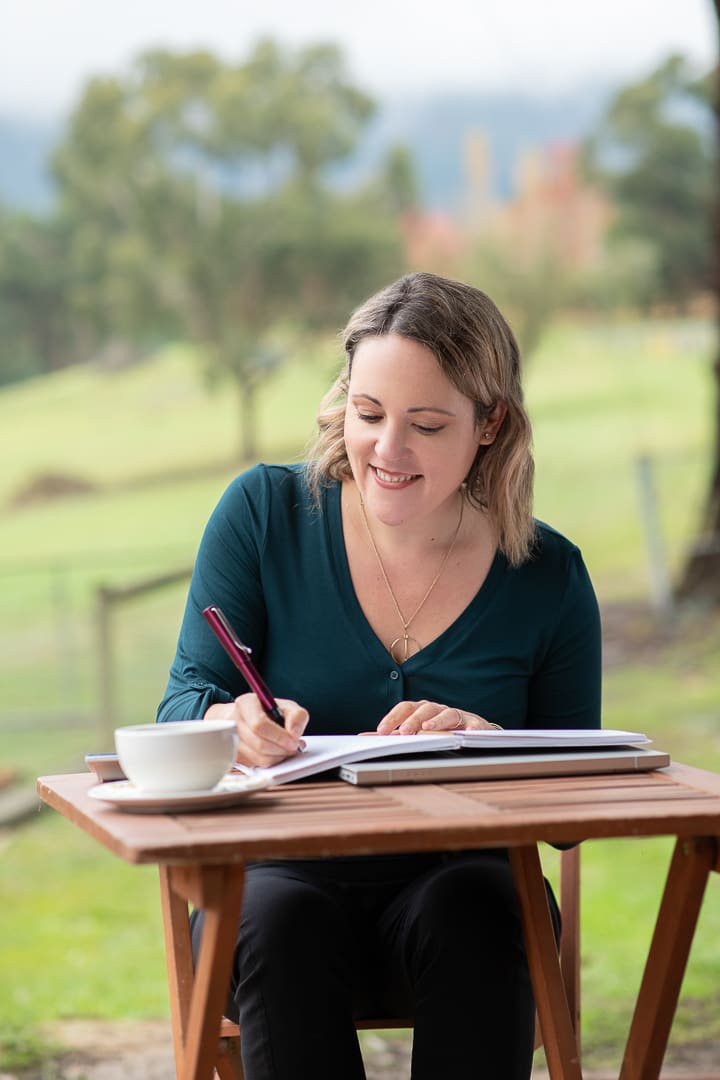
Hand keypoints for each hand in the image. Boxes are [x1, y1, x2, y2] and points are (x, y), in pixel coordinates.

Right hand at [205, 694, 308, 767]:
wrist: (249, 719)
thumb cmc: (269, 712)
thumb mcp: (287, 706)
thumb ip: (297, 716)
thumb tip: (294, 733)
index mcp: (246, 704)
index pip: (259, 724)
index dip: (279, 736)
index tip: (293, 741)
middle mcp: (233, 721)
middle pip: (259, 744)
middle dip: (282, 749)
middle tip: (294, 747)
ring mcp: (230, 740)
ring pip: (258, 758)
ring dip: (278, 757)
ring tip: (286, 749)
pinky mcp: (234, 756)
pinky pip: (256, 765)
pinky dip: (271, 761)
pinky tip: (276, 753)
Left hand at [376, 700, 499, 733]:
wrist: (470, 731)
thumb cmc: (437, 731)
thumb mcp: (415, 733)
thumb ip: (392, 734)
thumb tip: (364, 737)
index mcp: (421, 710)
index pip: (405, 708)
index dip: (392, 718)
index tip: (380, 731)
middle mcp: (437, 709)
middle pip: (423, 710)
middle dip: (412, 720)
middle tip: (404, 732)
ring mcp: (456, 714)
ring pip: (446, 713)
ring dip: (437, 721)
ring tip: (428, 729)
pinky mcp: (475, 723)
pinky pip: (473, 724)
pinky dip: (471, 728)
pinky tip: (467, 734)